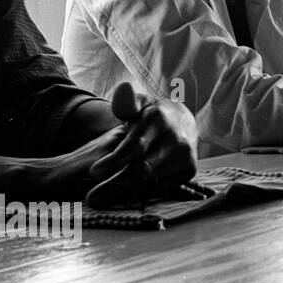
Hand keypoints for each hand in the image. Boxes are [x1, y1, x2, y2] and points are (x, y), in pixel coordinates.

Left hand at [32, 81, 198, 198]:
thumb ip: (125, 101)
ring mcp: (186, 155)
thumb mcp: (137, 104)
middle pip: (141, 169)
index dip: (114, 161)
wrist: (183, 121)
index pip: (134, 147)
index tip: (93, 171)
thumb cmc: (150, 115)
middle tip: (93, 193)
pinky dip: (142, 189)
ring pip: (150, 181)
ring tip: (105, 190)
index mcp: (159, 119)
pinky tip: (130, 185)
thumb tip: (123, 88)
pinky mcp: (190, 169)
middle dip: (115, 182)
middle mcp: (177, 138)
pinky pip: (160, 186)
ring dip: (125, 188)